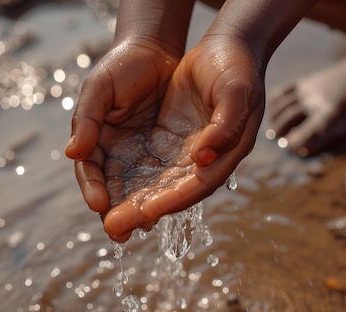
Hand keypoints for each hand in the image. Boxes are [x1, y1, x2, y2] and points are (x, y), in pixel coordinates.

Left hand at [96, 38, 265, 241]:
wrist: (226, 48)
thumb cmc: (236, 68)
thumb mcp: (236, 91)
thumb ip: (225, 125)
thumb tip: (204, 157)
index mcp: (227, 153)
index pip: (198, 185)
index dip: (173, 200)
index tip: (146, 212)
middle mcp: (206, 160)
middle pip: (173, 193)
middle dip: (144, 210)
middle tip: (115, 228)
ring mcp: (187, 153)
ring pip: (158, 185)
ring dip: (134, 202)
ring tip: (108, 220)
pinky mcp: (171, 142)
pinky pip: (148, 167)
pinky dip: (131, 181)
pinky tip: (111, 192)